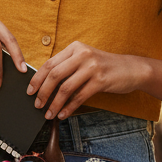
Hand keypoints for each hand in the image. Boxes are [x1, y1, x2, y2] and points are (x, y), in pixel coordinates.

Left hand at [27, 42, 143, 119]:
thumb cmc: (104, 66)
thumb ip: (67, 66)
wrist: (132, 69)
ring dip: (54, 103)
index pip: (49, 63)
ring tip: (49, 114)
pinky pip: (79, 97)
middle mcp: (82, 54)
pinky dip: (69, 107)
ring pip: (66, 88)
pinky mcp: (101, 80)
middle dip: (43, 92)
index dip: (37, 78)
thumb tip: (43, 84)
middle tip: (37, 105)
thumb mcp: (85, 59)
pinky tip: (63, 114)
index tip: (30, 91)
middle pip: (54, 75)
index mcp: (75, 47)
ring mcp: (92, 67)